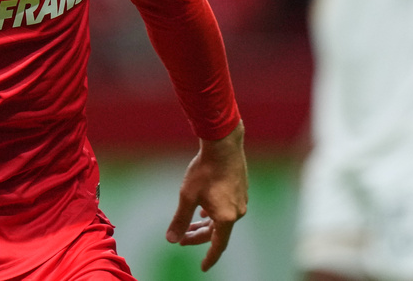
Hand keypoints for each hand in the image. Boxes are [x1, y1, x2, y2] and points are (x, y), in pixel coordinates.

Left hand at [165, 121, 247, 270]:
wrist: (223, 145)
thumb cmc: (204, 170)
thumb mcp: (187, 196)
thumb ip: (180, 219)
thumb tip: (171, 239)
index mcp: (226, 217)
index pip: (217, 245)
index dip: (209, 257)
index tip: (203, 267)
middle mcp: (237, 212)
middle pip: (217, 232)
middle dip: (198, 236)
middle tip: (181, 239)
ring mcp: (241, 201)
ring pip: (222, 220)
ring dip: (205, 225)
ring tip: (190, 225)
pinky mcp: (241, 191)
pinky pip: (227, 210)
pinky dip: (214, 214)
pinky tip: (204, 211)